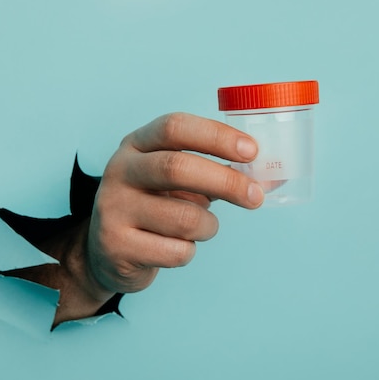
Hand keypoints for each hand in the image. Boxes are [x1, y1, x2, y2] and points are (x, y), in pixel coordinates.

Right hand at [79, 112, 263, 302]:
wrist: (106, 252)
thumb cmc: (154, 207)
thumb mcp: (178, 181)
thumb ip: (218, 173)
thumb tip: (272, 177)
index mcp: (136, 145)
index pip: (175, 128)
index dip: (216, 136)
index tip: (251, 151)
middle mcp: (119, 171)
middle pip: (176, 168)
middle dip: (225, 182)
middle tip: (255, 196)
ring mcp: (113, 209)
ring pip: (184, 218)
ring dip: (208, 227)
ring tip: (201, 228)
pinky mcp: (116, 246)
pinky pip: (176, 252)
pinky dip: (189, 252)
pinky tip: (173, 247)